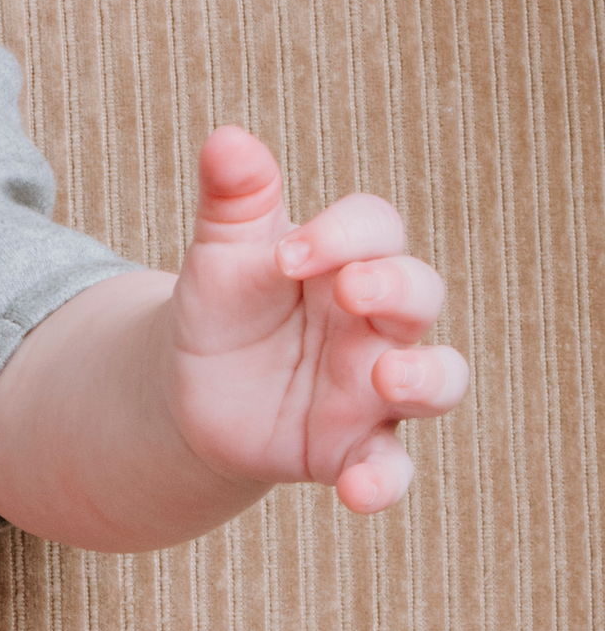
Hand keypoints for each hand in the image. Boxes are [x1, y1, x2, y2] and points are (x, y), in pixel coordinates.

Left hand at [166, 124, 467, 513]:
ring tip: (387, 374)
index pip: (376, 229)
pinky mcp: (356, 449)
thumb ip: (232, 200)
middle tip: (353, 289)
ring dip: (424, 376)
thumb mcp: (221, 255)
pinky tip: (359, 494)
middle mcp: (376, 322)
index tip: (288, 252)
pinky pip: (391, 468)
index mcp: (348, 261)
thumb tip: (228, 137)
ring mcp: (375, 388)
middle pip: (421, 294)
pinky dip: (385, 483)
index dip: (344, 233)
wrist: (190, 391)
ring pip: (439, 379)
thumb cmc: (223, 308)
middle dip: (395, 288)